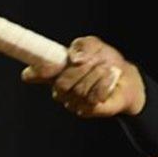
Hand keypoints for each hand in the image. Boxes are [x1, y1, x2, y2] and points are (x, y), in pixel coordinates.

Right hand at [21, 36, 146, 117]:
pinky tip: (110, 78)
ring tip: (106, 69)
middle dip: (80, 71)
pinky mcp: (88, 111)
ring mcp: (73, 102)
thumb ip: (82, 45)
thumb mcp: (94, 45)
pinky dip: (104, 84)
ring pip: (79, 90)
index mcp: (57, 71)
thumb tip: (75, 58)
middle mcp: (61, 90)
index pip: (37, 74)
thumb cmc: (105, 62)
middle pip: (62, 84)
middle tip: (94, 62)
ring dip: (96, 75)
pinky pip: (93, 97)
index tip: (30, 72)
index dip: (34, 73)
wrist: (127, 78)